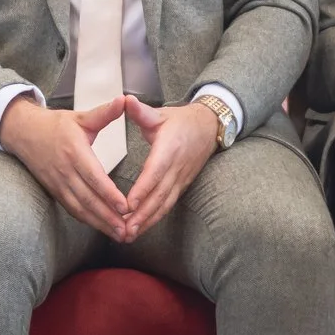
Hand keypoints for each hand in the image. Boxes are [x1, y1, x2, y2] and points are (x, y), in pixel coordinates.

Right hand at [0, 96, 131, 236]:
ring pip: (80, 208)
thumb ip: (104, 113)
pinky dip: (88, 220)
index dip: (109, 194)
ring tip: (120, 234)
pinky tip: (102, 227)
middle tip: (128, 229)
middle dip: (108, 216)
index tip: (126, 206)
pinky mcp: (55, 191)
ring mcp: (59, 184)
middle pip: (88, 199)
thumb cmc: (56, 125)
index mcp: (74, 152)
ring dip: (100, 223)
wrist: (24, 133)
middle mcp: (66, 171)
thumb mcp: (81, 116)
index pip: (94, 177)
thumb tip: (124, 100)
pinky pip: (72, 209)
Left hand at [116, 97, 220, 240]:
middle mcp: (176, 168)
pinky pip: (168, 205)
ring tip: (130, 234)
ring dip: (147, 221)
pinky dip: (155, 218)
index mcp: (169, 149)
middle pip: (159, 195)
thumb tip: (125, 100)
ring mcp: (181, 179)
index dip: (142, 189)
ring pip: (164, 204)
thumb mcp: (160, 113)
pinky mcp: (182, 186)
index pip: (155, 172)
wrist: (209, 127)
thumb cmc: (181, 121)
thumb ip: (140, 111)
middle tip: (124, 229)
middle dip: (141, 214)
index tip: (127, 204)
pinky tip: (141, 228)